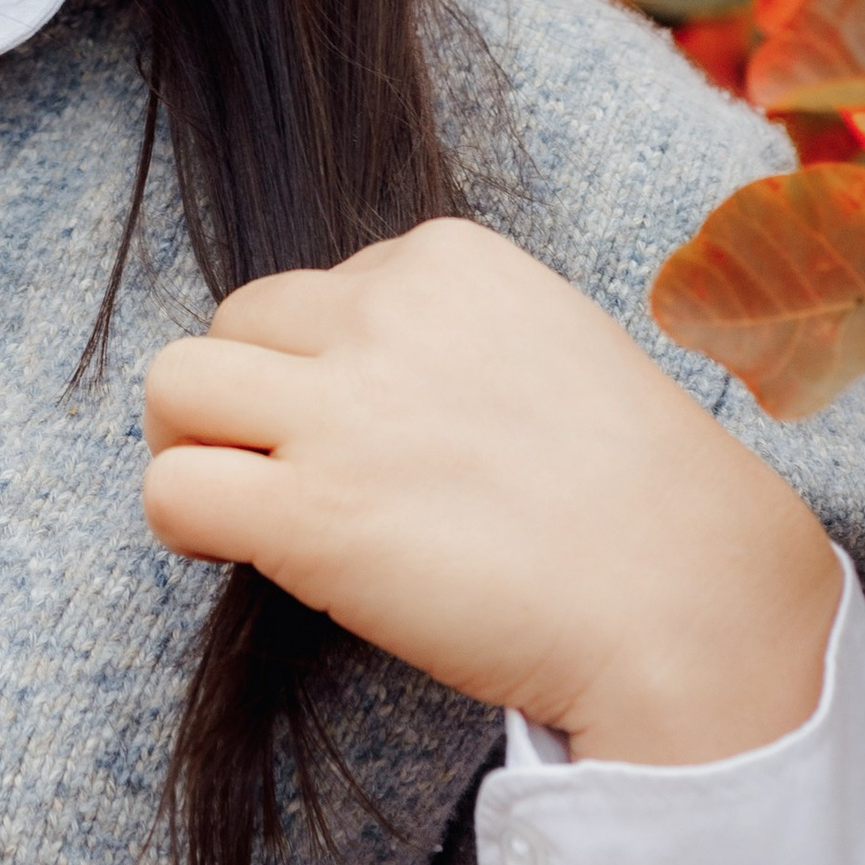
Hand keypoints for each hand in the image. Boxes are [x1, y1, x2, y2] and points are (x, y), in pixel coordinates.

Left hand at [141, 219, 840, 763]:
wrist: (693, 605)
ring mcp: (343, 412)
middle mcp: (386, 312)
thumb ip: (449, 340)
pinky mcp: (311, 517)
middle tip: (291, 472)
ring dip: (190, 441)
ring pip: (174, 384)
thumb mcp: (550, 350)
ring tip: (237, 502)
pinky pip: (171, 490)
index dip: (330, 368)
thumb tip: (354, 377)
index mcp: (448, 259)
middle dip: (249, 394)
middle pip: (236, 321)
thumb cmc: (639, 502)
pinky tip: (231, 554)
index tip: (381, 437)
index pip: (322, 287)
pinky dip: (182, 523)